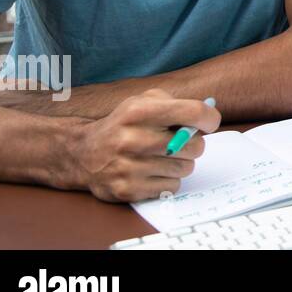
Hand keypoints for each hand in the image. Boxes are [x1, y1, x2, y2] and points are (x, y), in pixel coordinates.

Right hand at [67, 88, 221, 201]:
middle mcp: (132, 139)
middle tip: (182, 142)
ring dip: (181, 162)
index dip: (209, 119)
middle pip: (194, 146)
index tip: (209, 123)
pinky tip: (153, 171)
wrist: (82, 154)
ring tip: (163, 156)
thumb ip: (176, 103)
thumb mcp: (143, 102)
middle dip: (194, 143)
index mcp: (138, 111)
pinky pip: (172, 187)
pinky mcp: (128, 190)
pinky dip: (169, 179)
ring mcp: (128, 167)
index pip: (193, 113)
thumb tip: (207, 116)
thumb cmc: (123, 125)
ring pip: (186, 168)